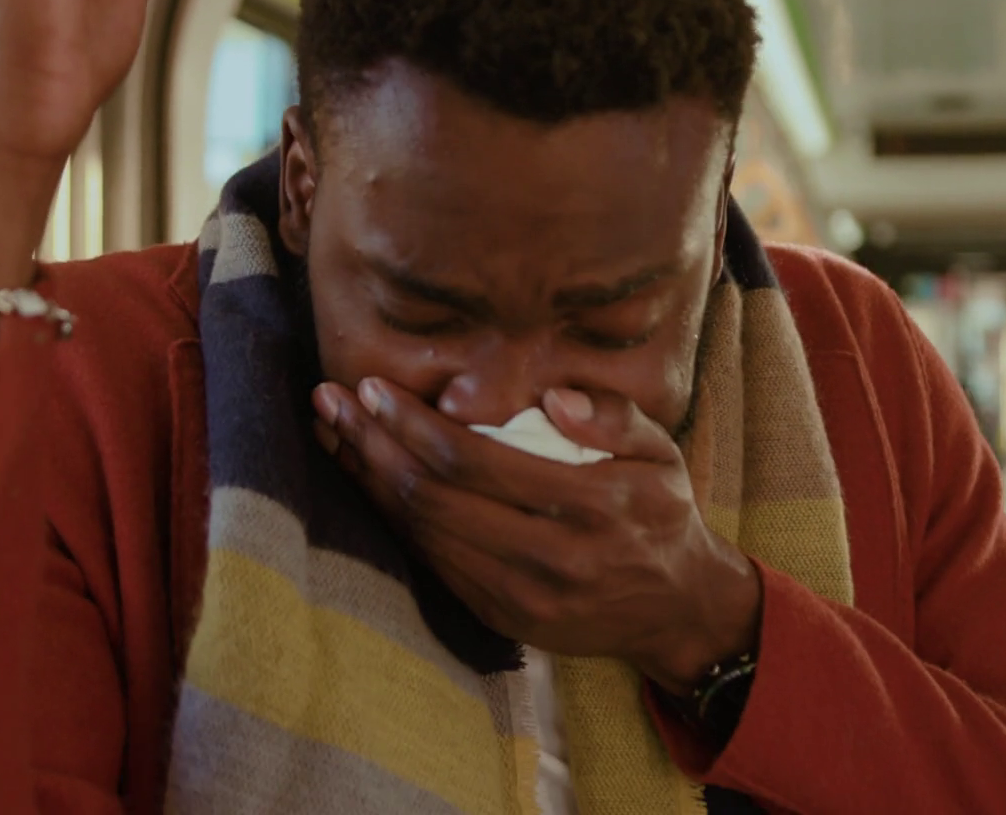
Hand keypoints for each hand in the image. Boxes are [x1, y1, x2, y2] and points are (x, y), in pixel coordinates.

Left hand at [313, 382, 763, 694]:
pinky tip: (369, 483)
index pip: (474, 460)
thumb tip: (551, 397)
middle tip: (329, 403)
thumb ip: (611, 415)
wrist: (676, 610)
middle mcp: (550, 556)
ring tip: (332, 435)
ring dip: (369, 482)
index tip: (372, 388)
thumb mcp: (660, 452)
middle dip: (372, 445)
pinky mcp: (502, 618)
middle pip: (434, 497)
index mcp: (590, 504)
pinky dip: (393, 520)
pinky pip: (433, 563)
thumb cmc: (661, 514)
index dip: (413, 424)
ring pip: (424, 534)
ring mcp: (521, 596)